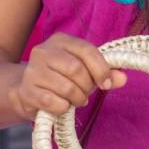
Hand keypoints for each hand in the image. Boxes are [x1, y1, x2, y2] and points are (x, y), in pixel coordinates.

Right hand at [9, 33, 127, 119]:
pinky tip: (62, 105)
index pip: (87, 50)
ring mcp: (33, 71)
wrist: (25, 90)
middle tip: (86, 93)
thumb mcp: (84, 71)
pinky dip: (63, 108)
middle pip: (77, 69)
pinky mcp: (27, 91)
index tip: (106, 83)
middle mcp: (43, 51)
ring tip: (75, 100)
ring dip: (77, 99)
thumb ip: (104, 73)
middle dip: (87, 86)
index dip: (101, 69)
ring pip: (66, 87)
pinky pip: (54, 102)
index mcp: (60, 40)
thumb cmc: (60, 78)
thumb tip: (123, 79)